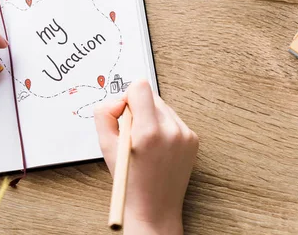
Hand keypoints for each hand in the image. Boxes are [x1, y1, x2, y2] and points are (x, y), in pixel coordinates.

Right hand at [94, 80, 198, 234]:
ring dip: (151, 118)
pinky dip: (163, 127)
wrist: (155, 209)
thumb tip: (116, 100)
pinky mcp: (193, 139)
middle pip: (151, 95)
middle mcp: (171, 130)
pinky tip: (157, 148)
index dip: (127, 97)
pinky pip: (173, 120)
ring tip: (145, 143)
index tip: (123, 113)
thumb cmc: (129, 181)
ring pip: (162, 107)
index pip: (140, 87)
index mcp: (149, 132)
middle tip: (131, 133)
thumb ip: (104, 115)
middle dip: (138, 108)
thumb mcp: (106, 147)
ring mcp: (185, 135)